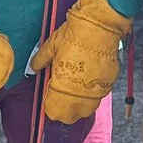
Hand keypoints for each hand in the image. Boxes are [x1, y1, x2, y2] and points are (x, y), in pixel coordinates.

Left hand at [30, 0, 132, 122]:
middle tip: (59, 98)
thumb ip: (41, 60)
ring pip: (86, 110)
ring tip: (73, 93)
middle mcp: (79, 94)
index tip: (48, 99)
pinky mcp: (109, 83)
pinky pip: (98, 97)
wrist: (100, 26)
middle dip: (64, 110)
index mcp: (62, 87)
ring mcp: (96, 90)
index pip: (54, 111)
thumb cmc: (75, 35)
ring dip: (78, 105)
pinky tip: (87, 84)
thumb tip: (34, 67)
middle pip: (70, 116)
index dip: (50, 107)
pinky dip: (92, 95)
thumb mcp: (51, 46)